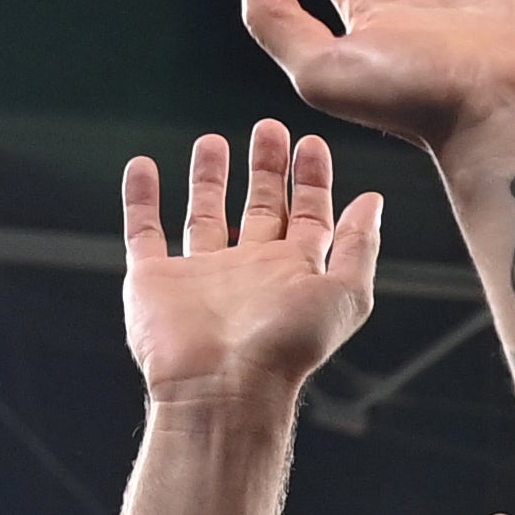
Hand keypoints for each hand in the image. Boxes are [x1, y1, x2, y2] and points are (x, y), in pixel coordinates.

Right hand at [121, 120, 383, 405]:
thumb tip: (373, 200)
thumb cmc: (288, 345)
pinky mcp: (155, 280)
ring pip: (205, 214)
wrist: (223, 385)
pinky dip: (141, 199)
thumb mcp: (345, 292)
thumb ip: (359, 245)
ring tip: (213, 141)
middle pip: (260, 207)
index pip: (308, 215)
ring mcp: (201, 273)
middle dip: (266, 168)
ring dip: (210, 178)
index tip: (311, 142)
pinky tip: (143, 166)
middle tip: (268, 129)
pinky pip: (144, 231)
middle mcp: (250, 270)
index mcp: (295, 272)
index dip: (312, 179)